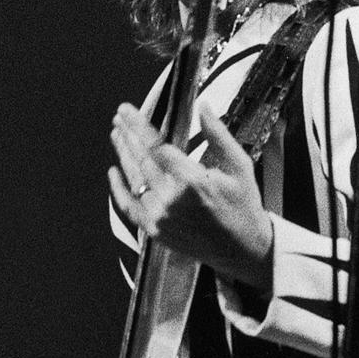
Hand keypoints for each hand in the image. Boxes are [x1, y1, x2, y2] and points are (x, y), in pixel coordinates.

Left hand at [108, 101, 272, 292]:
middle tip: (119, 118)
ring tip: (117, 135)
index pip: (156, 145)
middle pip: (141, 160)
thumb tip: (205, 107)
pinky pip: (130, 208)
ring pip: (134, 179)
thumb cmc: (244, 206)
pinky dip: (119, 190)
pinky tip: (114, 172)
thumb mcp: (239, 166)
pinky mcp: (156, 231)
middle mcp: (173, 199)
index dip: (137, 125)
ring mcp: (161, 217)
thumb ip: (219, 135)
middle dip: (127, 135)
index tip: (126, 110)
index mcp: (194, 181)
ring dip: (123, 155)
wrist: (245, 250)